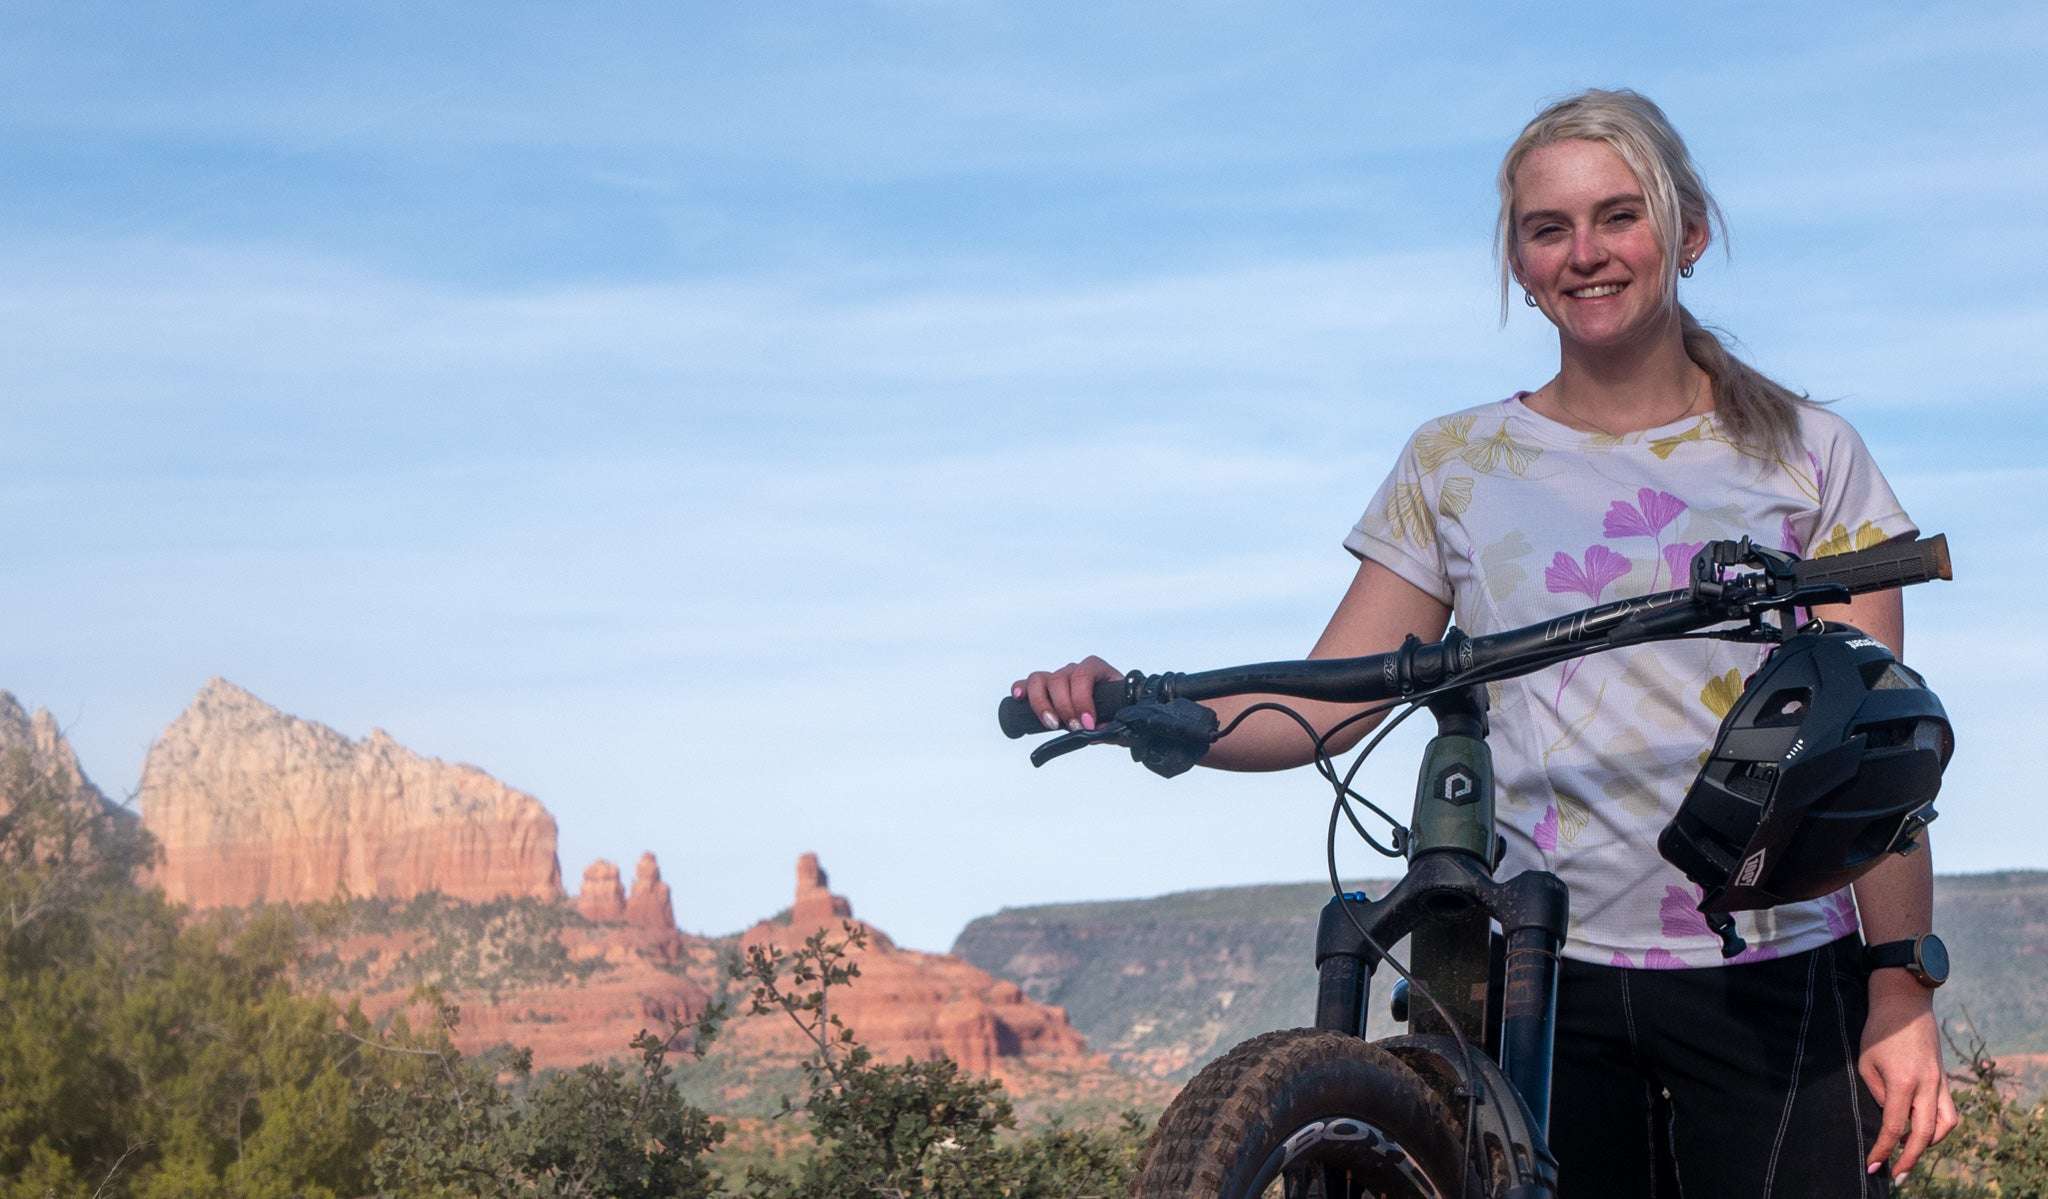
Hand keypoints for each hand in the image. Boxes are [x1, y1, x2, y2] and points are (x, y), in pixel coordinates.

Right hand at [1012, 656, 1120, 732]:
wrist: (1114, 708)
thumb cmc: (1118, 707)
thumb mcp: (1121, 715)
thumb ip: (1113, 724)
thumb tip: (1096, 732)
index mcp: (1095, 669)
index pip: (1083, 675)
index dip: (1083, 700)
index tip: (1089, 724)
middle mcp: (1073, 670)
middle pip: (1059, 679)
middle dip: (1065, 707)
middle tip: (1074, 729)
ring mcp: (1056, 678)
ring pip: (1039, 680)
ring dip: (1042, 704)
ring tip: (1051, 724)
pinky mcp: (1044, 689)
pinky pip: (1028, 684)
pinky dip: (1021, 689)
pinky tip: (1019, 698)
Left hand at [1860, 973, 1957, 1179]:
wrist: (1904, 1003)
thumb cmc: (1878, 1030)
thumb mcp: (1866, 1062)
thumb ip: (1878, 1094)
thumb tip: (1890, 1119)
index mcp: (1903, 1082)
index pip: (1894, 1127)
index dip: (1883, 1149)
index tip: (1874, 1166)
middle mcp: (1927, 1086)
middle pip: (1924, 1134)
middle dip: (1910, 1159)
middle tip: (1897, 1174)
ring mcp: (1940, 1083)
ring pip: (1945, 1126)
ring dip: (1929, 1144)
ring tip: (1909, 1151)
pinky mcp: (1945, 1079)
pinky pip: (1949, 1112)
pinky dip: (1939, 1127)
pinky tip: (1923, 1131)